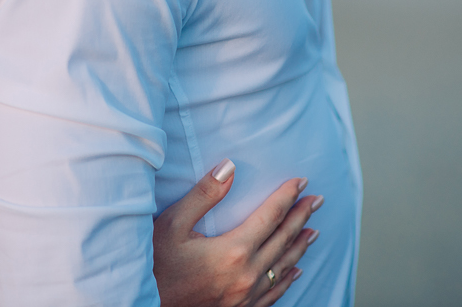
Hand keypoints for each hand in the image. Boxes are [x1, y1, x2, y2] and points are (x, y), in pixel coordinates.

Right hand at [153, 159, 322, 306]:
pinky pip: (274, 294)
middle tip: (317, 200)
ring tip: (313, 230)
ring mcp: (246, 297)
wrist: (144, 305)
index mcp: (233, 251)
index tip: (301, 181)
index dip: (287, 196)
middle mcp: (246, 275)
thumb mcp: (172, 224)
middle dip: (302, 217)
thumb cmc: (154, 265)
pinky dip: (288, 279)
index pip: (270, 216)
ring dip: (300, 246)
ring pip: (283, 267)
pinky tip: (295, 271)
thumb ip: (204, 195)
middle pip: (283, 240)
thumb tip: (230, 168)